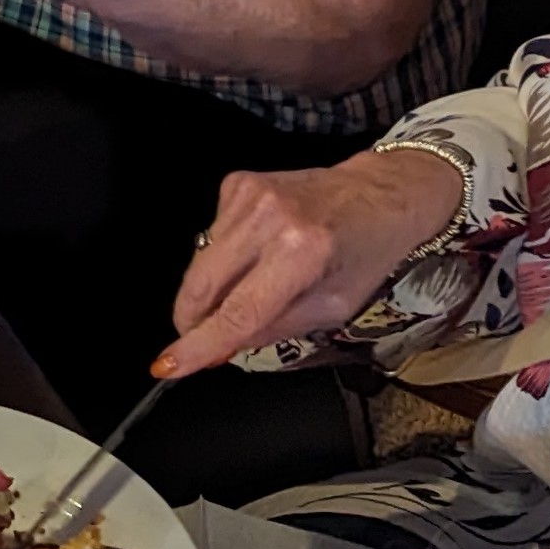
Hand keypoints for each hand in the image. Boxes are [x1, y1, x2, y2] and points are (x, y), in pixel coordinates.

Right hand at [155, 148, 468, 376]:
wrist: (381, 194)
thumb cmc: (367, 252)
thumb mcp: (332, 308)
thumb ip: (272, 329)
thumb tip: (217, 349)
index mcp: (302, 255)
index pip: (237, 312)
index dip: (198, 344)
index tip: (168, 365)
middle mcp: (270, 220)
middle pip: (203, 284)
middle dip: (192, 320)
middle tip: (197, 339)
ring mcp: (249, 195)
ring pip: (201, 262)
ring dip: (213, 287)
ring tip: (253, 283)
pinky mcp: (237, 183)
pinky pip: (210, 235)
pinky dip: (224, 256)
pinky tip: (256, 251)